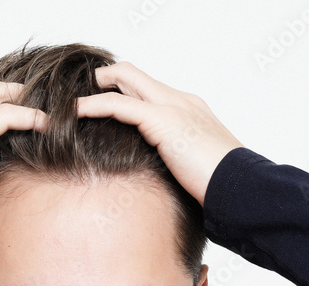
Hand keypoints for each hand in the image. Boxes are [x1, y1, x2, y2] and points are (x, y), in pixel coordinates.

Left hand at [75, 62, 242, 205]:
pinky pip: (119, 105)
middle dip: (102, 80)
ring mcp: (172, 107)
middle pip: (132, 74)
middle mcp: (180, 100)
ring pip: (123, 80)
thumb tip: (158, 183)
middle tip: (76, 99)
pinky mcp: (164, 121)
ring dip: (92, 90)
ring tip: (65, 106)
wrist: (243, 189)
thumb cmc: (223, 188)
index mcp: (189, 110)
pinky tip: (74, 114)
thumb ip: (173, 165)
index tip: (99, 106)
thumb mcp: (193, 171)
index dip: (121, 92)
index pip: (147, 89)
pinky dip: (93, 106)